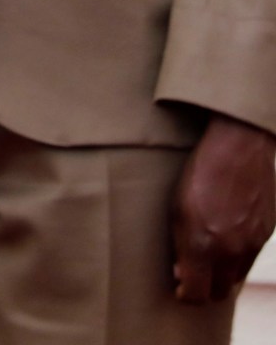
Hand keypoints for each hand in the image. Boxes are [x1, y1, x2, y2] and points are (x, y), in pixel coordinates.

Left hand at [172, 114, 275, 303]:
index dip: (186, 295)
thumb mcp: (177, 208)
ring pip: (237, 276)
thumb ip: (180, 245)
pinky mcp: (267, 233)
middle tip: (193, 275)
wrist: (239, 147)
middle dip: (205, 289)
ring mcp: (253, 243)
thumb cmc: (199, 172)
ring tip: (208, 255)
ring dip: (222, 273)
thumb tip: (182, 273)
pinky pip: (251, 257)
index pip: (197, 294)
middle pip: (220, 292)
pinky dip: (237, 256)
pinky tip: (225, 237)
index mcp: (204, 245)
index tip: (180, 287)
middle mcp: (231, 250)